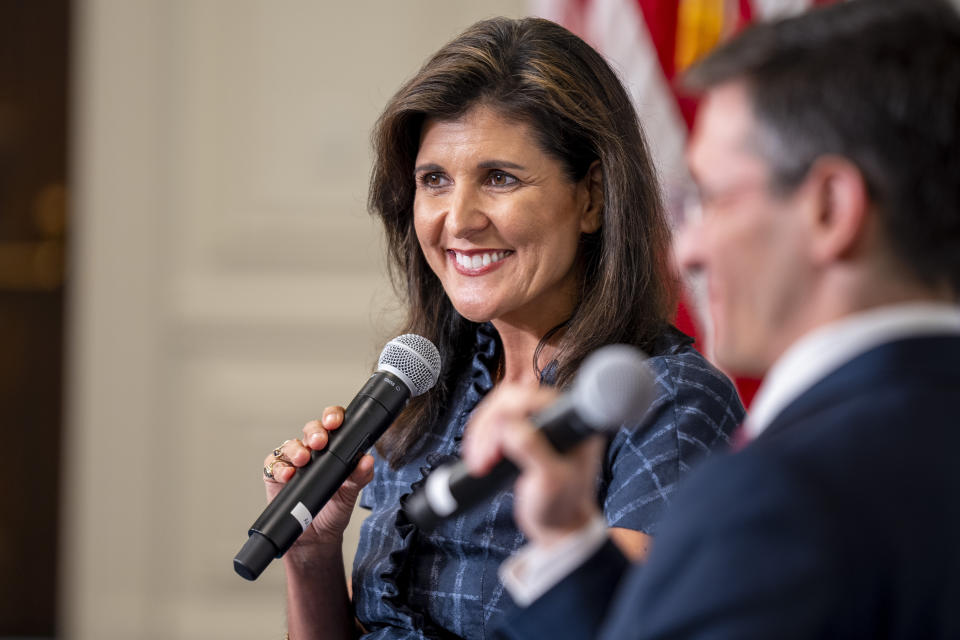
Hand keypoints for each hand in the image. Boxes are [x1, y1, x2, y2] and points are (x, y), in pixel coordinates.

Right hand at [262, 406, 374, 548]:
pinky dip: (279, 468)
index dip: (333, 417)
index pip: (333, 425)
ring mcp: (293, 462)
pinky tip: (287, 475)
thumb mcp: (351, 494)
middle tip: (319, 442)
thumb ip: (360, 476)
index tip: (335, 421)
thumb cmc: (334, 510)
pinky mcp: (275, 476)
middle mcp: (313, 452)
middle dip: (315, 432)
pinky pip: (273, 464)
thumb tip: (368, 460)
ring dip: (296, 449)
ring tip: (303, 460)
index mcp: (334, 449)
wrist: (316, 538)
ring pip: (291, 445)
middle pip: (311, 430)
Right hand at [461, 384, 604, 546]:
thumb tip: (507, 424)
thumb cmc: (562, 506)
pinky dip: (481, 439)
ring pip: (497, 410)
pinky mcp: (522, 432)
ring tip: (479, 463)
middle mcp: (556, 416)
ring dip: (481, 435)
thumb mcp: (550, 481)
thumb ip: (532, 449)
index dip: (505, 416)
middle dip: (488, 428)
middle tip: (482, 459)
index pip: (532, 398)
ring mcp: (538, 423)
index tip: (493, 447)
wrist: (558, 526)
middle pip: (509, 400)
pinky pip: (494, 423)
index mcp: (572, 421)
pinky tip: (479, 458)